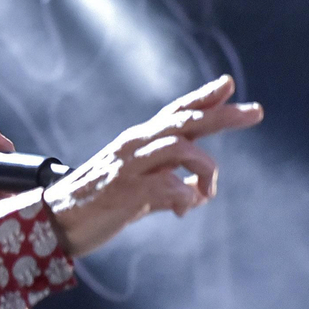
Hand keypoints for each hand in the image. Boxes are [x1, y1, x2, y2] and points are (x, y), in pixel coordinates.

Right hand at [44, 74, 262, 257]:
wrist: (53, 224)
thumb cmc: (94, 204)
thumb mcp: (133, 183)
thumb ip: (166, 179)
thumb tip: (199, 191)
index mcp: (135, 142)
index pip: (174, 112)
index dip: (203, 98)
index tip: (229, 84)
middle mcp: (133, 147)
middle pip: (185, 122)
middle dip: (223, 116)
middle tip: (255, 112)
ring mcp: (129, 168)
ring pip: (182, 149)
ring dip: (205, 171)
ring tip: (207, 194)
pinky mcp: (126, 193)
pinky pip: (171, 188)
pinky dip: (187, 199)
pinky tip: (183, 211)